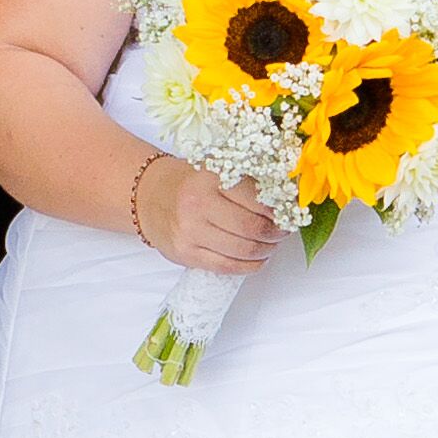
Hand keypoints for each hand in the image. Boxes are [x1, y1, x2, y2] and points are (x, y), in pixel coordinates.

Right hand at [146, 163, 284, 275]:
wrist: (148, 197)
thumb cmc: (190, 184)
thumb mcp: (216, 170)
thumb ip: (247, 182)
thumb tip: (287, 201)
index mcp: (210, 178)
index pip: (257, 199)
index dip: (279, 210)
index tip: (289, 213)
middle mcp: (198, 205)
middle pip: (253, 228)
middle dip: (276, 233)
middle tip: (283, 231)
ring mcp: (190, 232)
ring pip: (243, 250)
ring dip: (266, 250)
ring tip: (271, 243)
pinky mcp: (186, 254)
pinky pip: (227, 266)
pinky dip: (250, 265)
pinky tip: (257, 258)